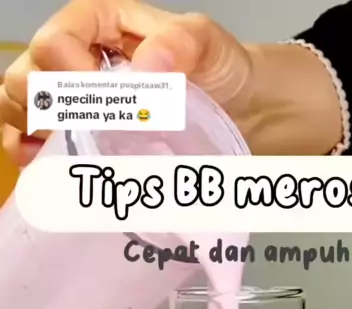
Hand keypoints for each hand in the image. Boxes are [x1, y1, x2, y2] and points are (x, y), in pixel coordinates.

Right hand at [0, 0, 341, 164]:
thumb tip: (147, 65)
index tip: (96, 98)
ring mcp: (83, 106)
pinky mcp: (91, 143)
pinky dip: (36, 157)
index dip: (65, 71)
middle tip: (67, 131)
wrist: (253, 114)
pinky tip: (40, 167)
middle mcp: (82, 63)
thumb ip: (180, 46)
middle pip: (28, 79)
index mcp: (101, 26)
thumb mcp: (211, 45)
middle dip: (38, 106)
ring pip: (26, 112)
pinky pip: (45, 146)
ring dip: (26, 134)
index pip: (57, 43)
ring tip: (40, 154)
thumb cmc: (229, 71)